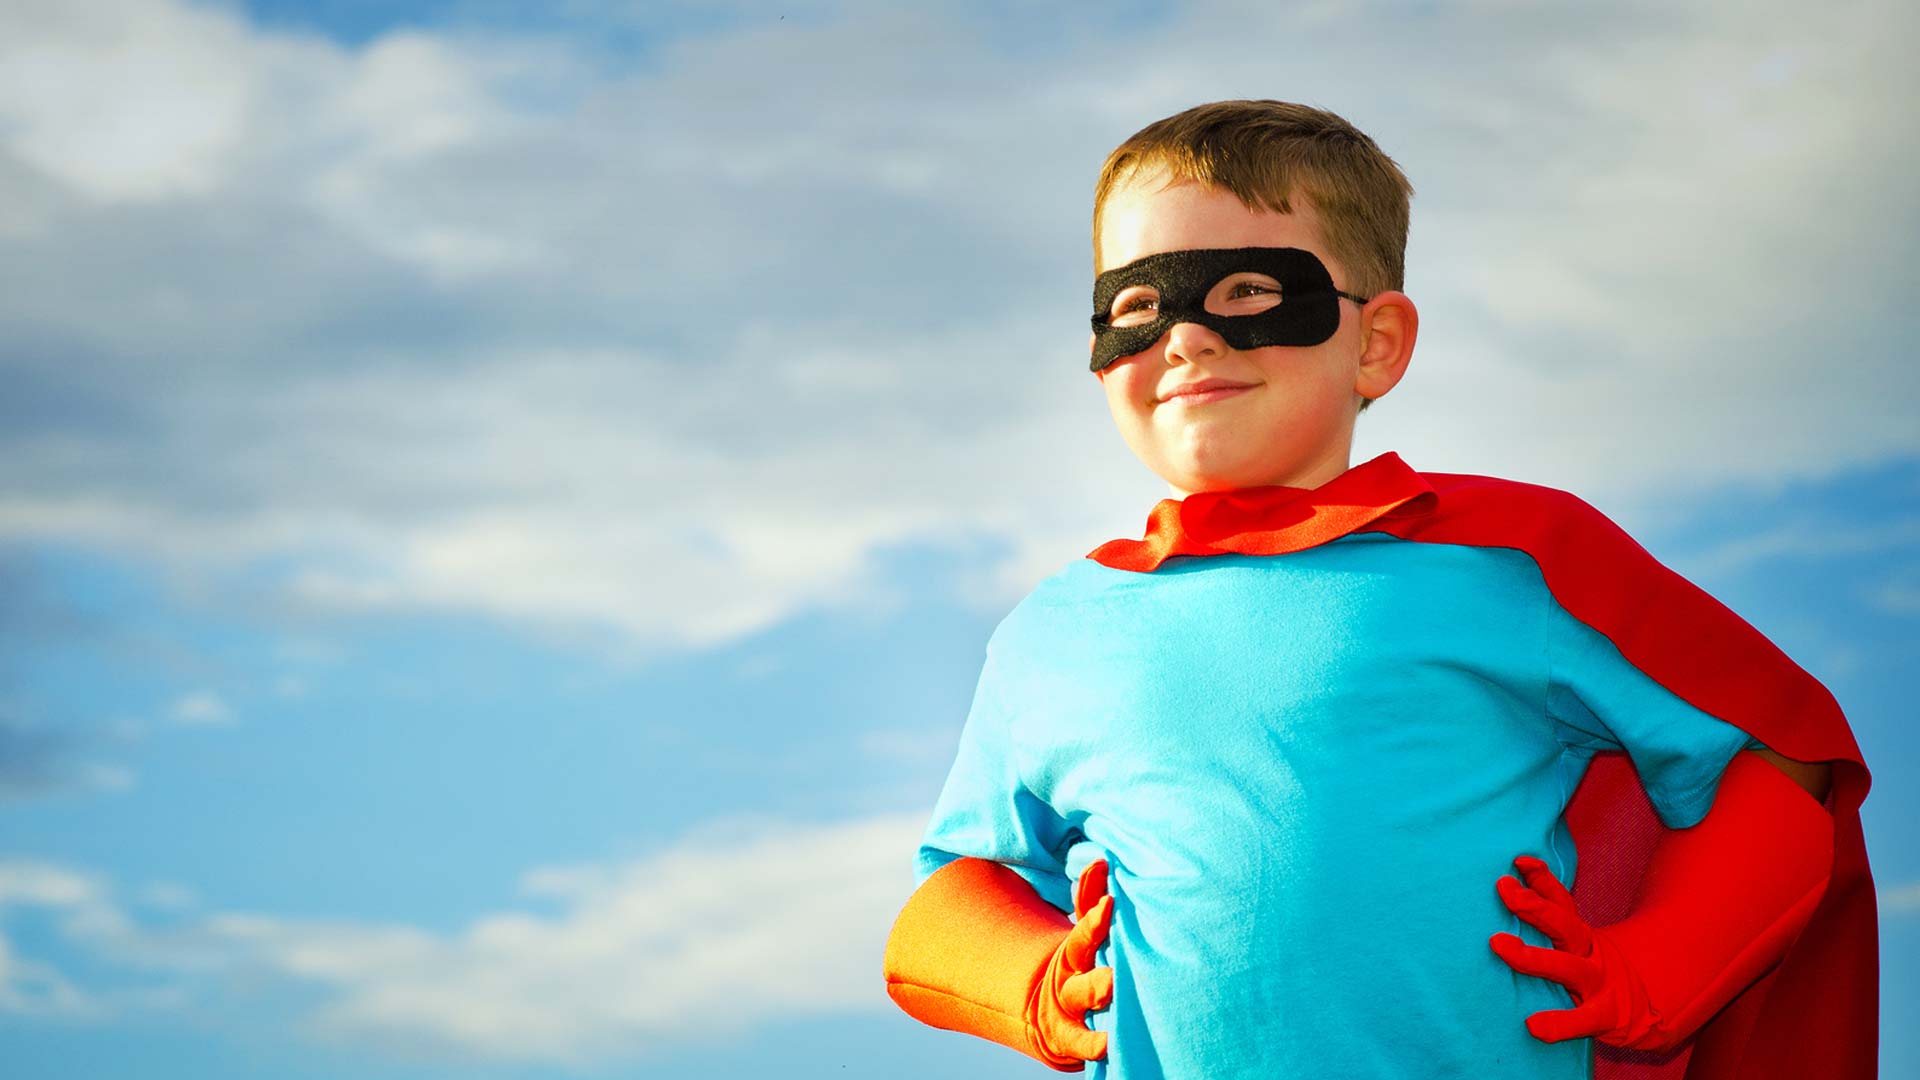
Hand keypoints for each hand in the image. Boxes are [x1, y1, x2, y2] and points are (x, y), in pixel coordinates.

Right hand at [1029, 859, 1114, 1065]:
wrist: (1049, 1015)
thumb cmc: (1079, 968)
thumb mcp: (1082, 936)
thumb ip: (1089, 901)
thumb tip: (1100, 860)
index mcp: (1074, 948)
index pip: (1085, 929)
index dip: (1095, 917)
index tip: (1110, 902)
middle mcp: (1069, 976)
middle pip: (1079, 961)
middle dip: (1094, 953)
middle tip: (1115, 961)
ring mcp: (1070, 1007)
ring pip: (1082, 998)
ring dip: (1097, 992)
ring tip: (1113, 986)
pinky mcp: (1071, 1038)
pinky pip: (1080, 1042)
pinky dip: (1092, 1044)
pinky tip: (1107, 1044)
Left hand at [1487, 855, 1660, 1047]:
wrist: (1649, 1010)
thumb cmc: (1595, 971)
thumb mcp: (1576, 943)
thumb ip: (1549, 916)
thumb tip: (1514, 878)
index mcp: (1581, 935)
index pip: (1561, 902)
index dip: (1542, 879)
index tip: (1520, 861)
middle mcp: (1590, 953)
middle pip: (1564, 926)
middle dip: (1535, 906)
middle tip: (1505, 890)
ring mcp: (1600, 984)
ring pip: (1567, 968)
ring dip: (1533, 957)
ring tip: (1499, 945)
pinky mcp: (1606, 1016)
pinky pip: (1582, 1020)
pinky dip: (1559, 1024)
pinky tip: (1534, 1026)